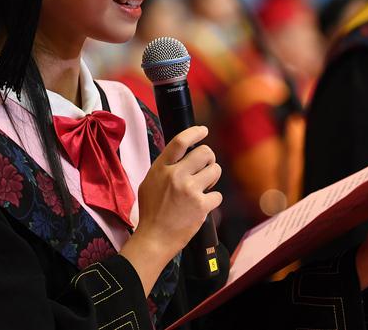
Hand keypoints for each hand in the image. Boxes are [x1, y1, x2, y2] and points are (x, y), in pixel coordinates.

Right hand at [120, 125, 221, 294]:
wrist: (154, 238)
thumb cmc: (151, 211)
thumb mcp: (149, 182)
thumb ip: (165, 167)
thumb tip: (181, 154)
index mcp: (161, 168)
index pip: (180, 141)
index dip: (195, 132)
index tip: (203, 130)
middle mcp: (176, 175)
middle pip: (205, 152)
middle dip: (209, 158)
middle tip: (206, 167)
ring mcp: (190, 190)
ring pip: (215, 170)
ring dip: (212, 177)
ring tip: (204, 187)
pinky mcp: (201, 205)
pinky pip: (218, 194)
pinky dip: (212, 200)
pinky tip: (202, 206)